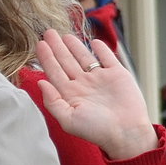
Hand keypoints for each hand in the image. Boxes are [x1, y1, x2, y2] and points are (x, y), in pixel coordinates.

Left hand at [35, 29, 158, 159]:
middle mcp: (84, 85)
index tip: (40, 44)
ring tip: (64, 35)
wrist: (126, 132)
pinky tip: (93, 41)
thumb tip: (40, 83)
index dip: (47, 58)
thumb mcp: (68, 119)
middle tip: (48, 32)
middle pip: (66, 61)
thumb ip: (52, 101)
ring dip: (75, 46)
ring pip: (84, 58)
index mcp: (71, 95)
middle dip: (57, 47)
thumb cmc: (96, 130)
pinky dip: (101, 49)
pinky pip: (107, 58)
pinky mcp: (117, 74)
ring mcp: (100, 79)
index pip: (55, 72)